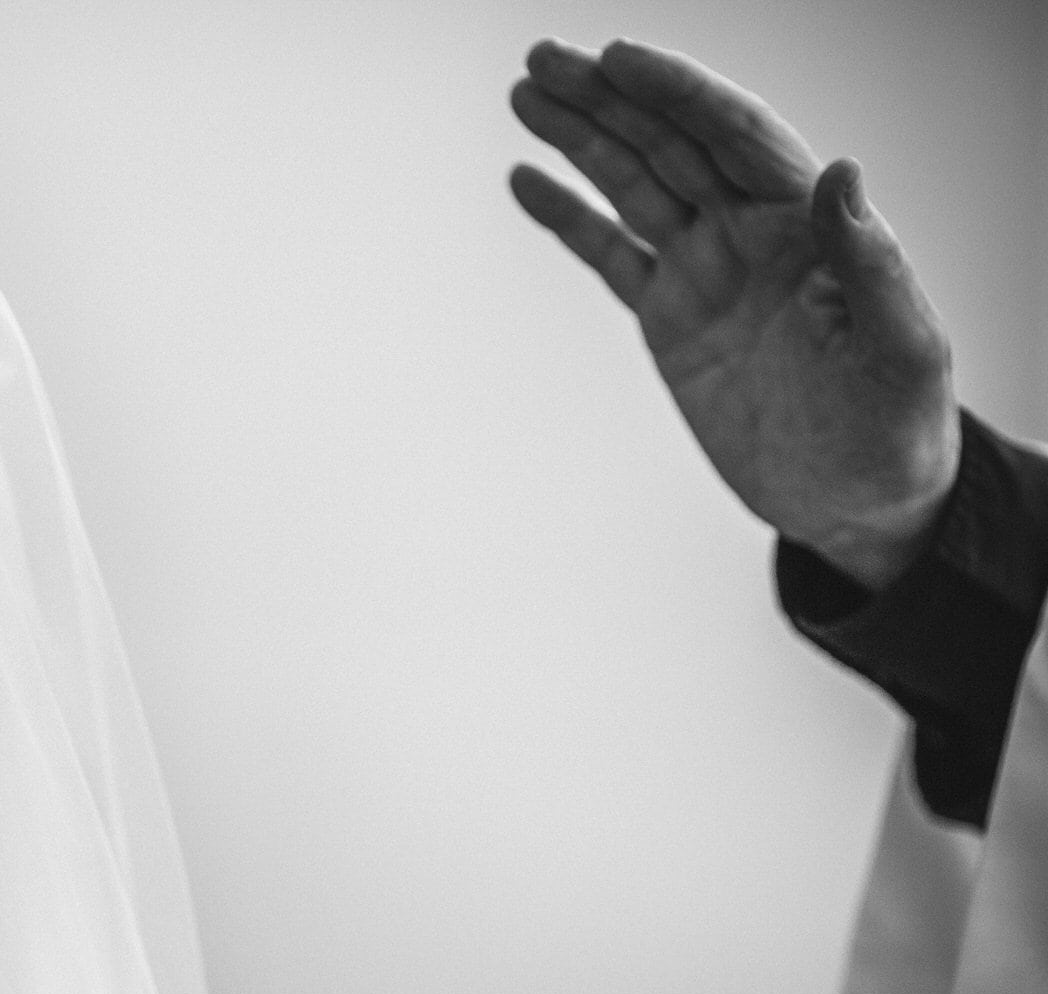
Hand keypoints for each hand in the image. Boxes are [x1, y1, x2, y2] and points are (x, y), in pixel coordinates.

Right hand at [509, 38, 958, 590]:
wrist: (857, 500)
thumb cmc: (898, 426)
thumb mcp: (903, 348)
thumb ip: (870, 261)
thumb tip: (839, 171)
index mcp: (806, 226)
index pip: (734, 136)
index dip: (678, 94)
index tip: (618, 61)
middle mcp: (751, 234)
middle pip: (669, 144)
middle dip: (608, 98)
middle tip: (544, 59)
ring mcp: (705, 272)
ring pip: (632, 185)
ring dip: (581, 138)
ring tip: (525, 95)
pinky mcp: (669, 320)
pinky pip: (609, 256)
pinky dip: (568, 218)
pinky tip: (527, 182)